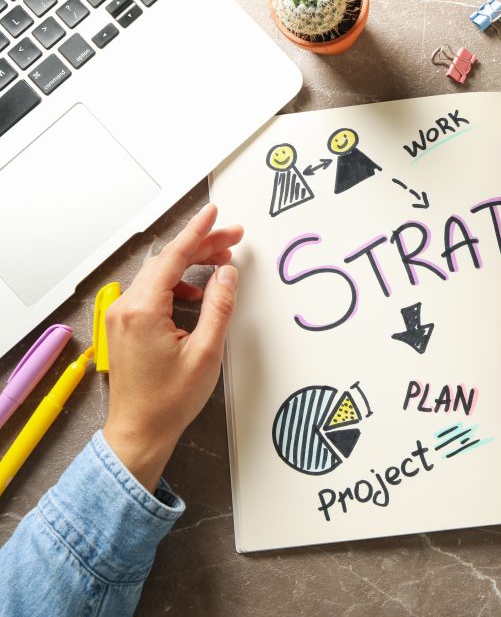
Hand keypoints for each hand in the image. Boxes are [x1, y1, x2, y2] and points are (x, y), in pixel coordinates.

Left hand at [102, 204, 242, 491]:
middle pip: (166, 262)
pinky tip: (198, 293)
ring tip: (222, 262)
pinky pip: (153, 291)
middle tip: (232, 238)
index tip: (213, 213)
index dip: (197, 232)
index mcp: (143, 310)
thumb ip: (219, 307)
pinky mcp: (126, 325)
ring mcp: (123, 316)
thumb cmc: (169, 400)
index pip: (172, 257)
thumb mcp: (206, 352)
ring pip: (160, 275)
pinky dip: (178, 284)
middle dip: (201, 246)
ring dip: (190, 265)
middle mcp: (126, 307)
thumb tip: (227, 275)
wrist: (140, 431)